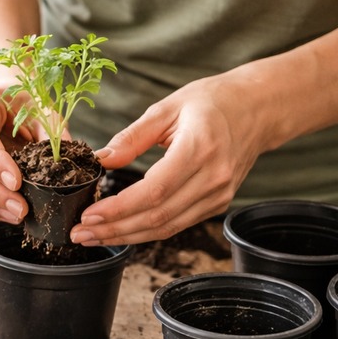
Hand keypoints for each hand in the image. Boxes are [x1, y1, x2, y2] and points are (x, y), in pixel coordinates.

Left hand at [70, 76, 268, 245]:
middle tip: (80, 233)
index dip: (119, 209)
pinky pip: (176, 224)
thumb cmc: (212, 101)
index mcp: (200, 148)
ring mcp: (219, 195)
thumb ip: (132, 136)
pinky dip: (145, 231)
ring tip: (92, 237)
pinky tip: (119, 230)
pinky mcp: (217, 203)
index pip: (154, 191)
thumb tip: (100, 160)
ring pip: (166, 227)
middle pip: (157, 216)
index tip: (88, 215)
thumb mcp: (168, 107)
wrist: (258, 109)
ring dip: (126, 236)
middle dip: (114, 229)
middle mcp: (214, 177)